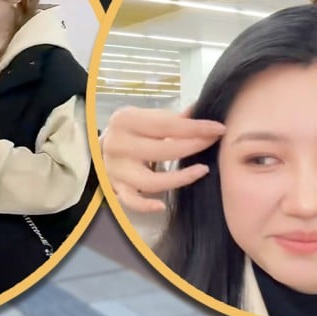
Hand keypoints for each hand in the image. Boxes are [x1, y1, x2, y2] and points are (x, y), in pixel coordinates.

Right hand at [101, 106, 225, 212]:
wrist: (97, 147)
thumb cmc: (128, 131)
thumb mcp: (145, 117)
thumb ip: (171, 117)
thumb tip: (200, 109)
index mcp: (125, 120)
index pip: (168, 125)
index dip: (196, 127)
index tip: (219, 129)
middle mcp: (118, 145)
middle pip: (163, 151)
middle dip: (193, 146)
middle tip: (213, 143)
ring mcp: (116, 170)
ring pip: (151, 181)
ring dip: (180, 178)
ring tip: (202, 170)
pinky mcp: (115, 188)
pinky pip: (131, 202)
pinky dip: (145, 206)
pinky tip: (162, 205)